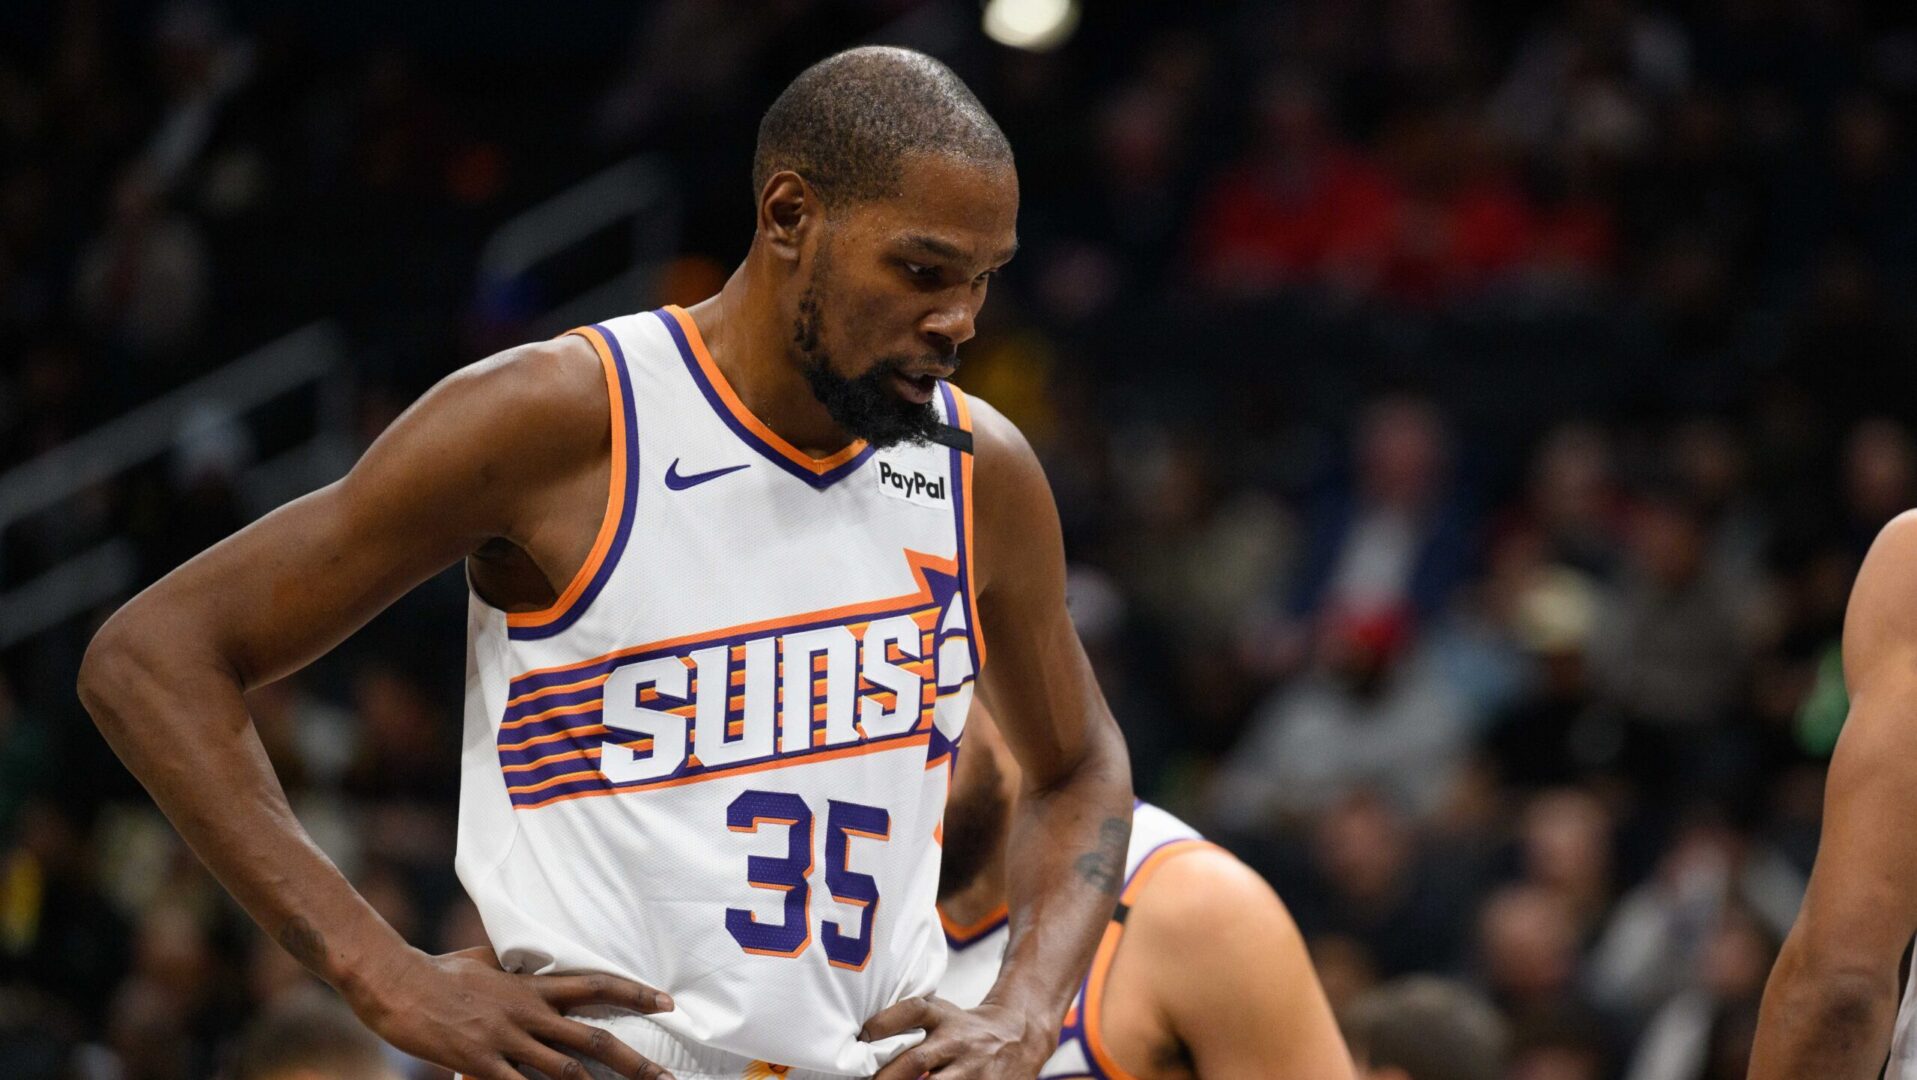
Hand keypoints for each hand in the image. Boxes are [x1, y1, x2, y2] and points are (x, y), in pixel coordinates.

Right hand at [346, 946, 676, 1079]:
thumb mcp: (486, 960)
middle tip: (667, 1077)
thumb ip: (514, 967)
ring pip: (565, 1071)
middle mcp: (529, 1013)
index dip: (636, 994)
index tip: (668, 1004)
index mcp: (533, 987)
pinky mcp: (480, 1063)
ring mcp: (506, 1040)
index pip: (597, 985)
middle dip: (634, 1062)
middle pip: (593, 1038)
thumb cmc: (439, 970)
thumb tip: (530, 961)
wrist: (397, 982)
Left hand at [862, 995, 1052, 1079]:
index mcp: (942, 1017)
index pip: (911, 1011)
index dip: (884, 1023)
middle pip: (915, 1060)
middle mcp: (956, 1041)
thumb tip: (861, 1039)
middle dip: (887, 1078)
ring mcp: (971, 1069)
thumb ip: (909, 1021)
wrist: (1019, 1035)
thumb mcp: (941, 1013)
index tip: (863, 1037)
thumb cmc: (964, 1028)